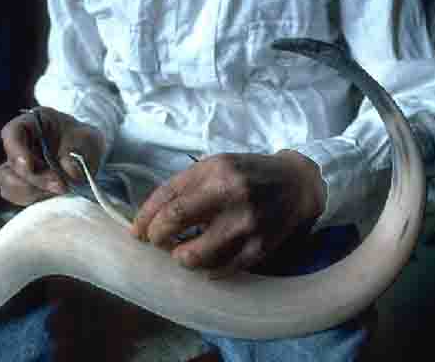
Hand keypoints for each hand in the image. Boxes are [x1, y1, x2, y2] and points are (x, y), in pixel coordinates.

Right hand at [0, 107, 105, 205]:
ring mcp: (18, 168)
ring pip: (9, 185)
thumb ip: (78, 155)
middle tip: (60, 185)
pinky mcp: (24, 186)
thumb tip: (69, 171)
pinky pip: (20, 197)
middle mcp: (19, 146)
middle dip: (33, 180)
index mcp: (32, 124)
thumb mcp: (88, 142)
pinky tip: (58, 195)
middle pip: (8, 167)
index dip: (16, 151)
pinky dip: (37, 199)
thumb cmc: (86, 141)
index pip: (12, 133)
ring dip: (34, 192)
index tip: (29, 166)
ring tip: (62, 189)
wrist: (91, 155)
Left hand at [131, 150, 325, 275]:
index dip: (145, 218)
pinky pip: (221, 270)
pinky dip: (207, 269)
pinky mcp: (260, 247)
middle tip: (157, 242)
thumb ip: (184, 185)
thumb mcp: (216, 165)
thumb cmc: (249, 173)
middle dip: (156, 238)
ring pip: (194, 255)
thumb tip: (149, 216)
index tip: (137, 232)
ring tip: (182, 252)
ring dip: (180, 258)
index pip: (166, 199)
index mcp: (216, 171)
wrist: (297, 184)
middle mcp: (231, 195)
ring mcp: (247, 224)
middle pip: (173, 224)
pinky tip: (207, 261)